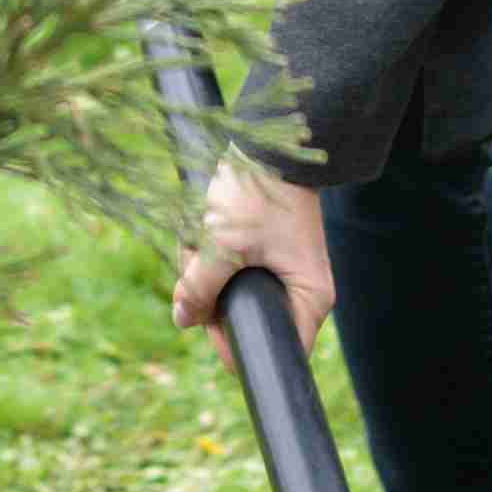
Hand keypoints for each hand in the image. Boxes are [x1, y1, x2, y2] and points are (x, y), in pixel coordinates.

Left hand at [168, 157, 335, 345]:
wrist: (269, 144)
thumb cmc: (257, 194)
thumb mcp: (222, 243)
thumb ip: (199, 287)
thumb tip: (182, 319)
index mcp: (309, 300)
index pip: (273, 347)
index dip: (233, 343)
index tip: (205, 316)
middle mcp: (301, 292)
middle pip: (245, 319)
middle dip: (211, 296)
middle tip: (199, 260)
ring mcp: (284, 272)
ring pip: (231, 291)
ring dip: (205, 269)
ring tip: (200, 233)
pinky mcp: (268, 253)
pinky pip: (231, 269)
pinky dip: (211, 254)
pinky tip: (202, 228)